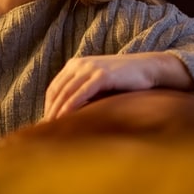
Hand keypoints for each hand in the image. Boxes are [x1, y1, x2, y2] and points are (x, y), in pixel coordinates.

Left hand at [42, 52, 193, 121]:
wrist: (147, 68)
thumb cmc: (123, 80)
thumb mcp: (97, 83)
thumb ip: (83, 92)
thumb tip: (68, 114)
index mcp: (74, 65)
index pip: (55, 87)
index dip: (48, 105)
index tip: (45, 121)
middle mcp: (79, 64)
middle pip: (57, 90)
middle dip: (50, 110)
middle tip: (45, 128)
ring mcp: (90, 68)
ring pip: (67, 91)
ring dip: (58, 110)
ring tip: (53, 126)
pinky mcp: (101, 75)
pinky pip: (81, 92)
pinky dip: (71, 105)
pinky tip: (66, 117)